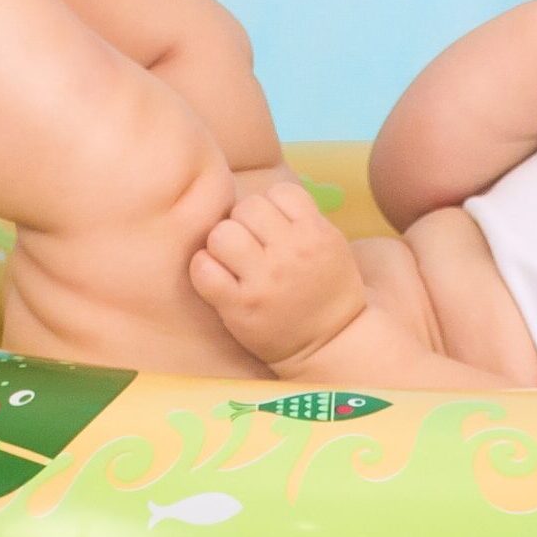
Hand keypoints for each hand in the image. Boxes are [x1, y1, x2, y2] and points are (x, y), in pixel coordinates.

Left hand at [189, 181, 369, 372]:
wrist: (332, 344)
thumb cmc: (327, 290)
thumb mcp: (332, 245)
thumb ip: (302, 218)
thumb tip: (262, 196)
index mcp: (317, 234)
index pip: (280, 192)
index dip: (273, 207)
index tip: (275, 229)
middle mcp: (291, 253)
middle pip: (247, 207)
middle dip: (245, 223)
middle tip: (251, 245)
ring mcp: (264, 280)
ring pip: (222, 233)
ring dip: (222, 243)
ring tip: (234, 261)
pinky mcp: (240, 307)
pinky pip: (203, 269)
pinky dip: (204, 269)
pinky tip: (217, 279)